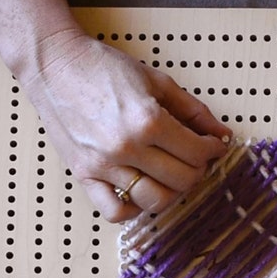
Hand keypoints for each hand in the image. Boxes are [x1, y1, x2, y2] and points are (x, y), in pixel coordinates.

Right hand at [21, 29, 231, 221]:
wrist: (54, 65)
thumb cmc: (103, 68)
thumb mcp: (157, 81)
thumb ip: (193, 110)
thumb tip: (222, 133)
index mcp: (147, 121)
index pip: (196, 153)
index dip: (213, 150)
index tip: (213, 145)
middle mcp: (126, 148)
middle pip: (181, 180)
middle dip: (197, 170)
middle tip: (195, 157)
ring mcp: (103, 166)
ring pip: (154, 201)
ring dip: (172, 192)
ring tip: (171, 174)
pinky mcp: (84, 175)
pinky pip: (114, 212)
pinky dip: (133, 209)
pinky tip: (140, 189)